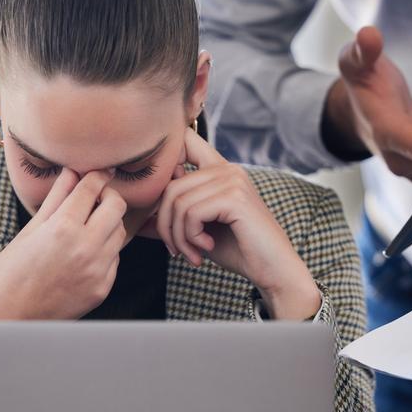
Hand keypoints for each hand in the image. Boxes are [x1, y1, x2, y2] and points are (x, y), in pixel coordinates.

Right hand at [0, 169, 125, 320]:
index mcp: (63, 228)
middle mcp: (86, 248)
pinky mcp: (102, 289)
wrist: (8, 319)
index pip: (91, 188)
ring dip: (107, 224)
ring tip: (86, 227)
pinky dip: (104, 250)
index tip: (98, 172)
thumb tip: (70, 172)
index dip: (96, 176)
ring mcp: (97, 271)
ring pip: (119, 232)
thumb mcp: (29, 231)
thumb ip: (56, 199)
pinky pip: (114, 259)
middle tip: (94, 199)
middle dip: (107, 197)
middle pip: (116, 207)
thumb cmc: (9, 273)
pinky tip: (83, 253)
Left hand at [147, 128, 320, 319]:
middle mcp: (226, 169)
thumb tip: (137, 222)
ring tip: (191, 253)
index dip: (165, 162)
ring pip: (177, 202)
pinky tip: (205, 248)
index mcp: (219, 170)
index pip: (185, 141)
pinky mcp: (234, 197)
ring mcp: (232, 180)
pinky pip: (191, 213)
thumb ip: (172, 219)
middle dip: (165, 224)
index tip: (164, 203)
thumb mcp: (197, 232)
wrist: (274, 271)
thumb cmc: (238, 250)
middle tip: (177, 250)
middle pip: (169, 185)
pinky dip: (190, 236)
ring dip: (177, 236)